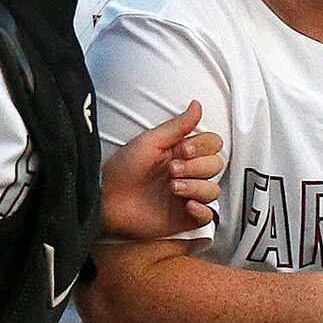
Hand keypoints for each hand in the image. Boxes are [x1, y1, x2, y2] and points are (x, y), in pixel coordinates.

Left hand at [100, 101, 225, 240]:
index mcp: (182, 153)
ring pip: (213, 189)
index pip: (212, 144)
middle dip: (196, 167)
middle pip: (216, 165)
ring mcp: (188, 195)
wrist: (106, 199)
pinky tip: (186, 205)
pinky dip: (201, 210)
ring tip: (172, 188)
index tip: (183, 150)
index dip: (203, 147)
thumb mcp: (149, 141)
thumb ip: (178, 125)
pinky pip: (208, 215)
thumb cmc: (122, 169)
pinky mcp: (186, 217)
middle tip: (172, 171)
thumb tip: (196, 105)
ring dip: (196, 187)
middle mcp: (188, 173)